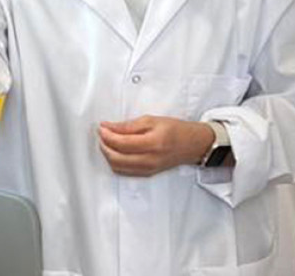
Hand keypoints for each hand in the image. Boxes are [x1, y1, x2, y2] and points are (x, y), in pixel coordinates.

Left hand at [98, 116, 214, 176]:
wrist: (192, 144)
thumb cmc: (175, 130)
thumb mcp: (152, 120)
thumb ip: (128, 125)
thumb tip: (108, 127)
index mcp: (153, 143)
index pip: (122, 143)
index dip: (107, 135)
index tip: (101, 127)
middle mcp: (150, 160)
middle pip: (117, 158)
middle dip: (104, 146)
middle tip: (102, 135)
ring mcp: (148, 169)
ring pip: (118, 167)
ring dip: (108, 155)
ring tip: (107, 142)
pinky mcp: (147, 173)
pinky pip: (125, 171)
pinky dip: (116, 162)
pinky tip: (115, 152)